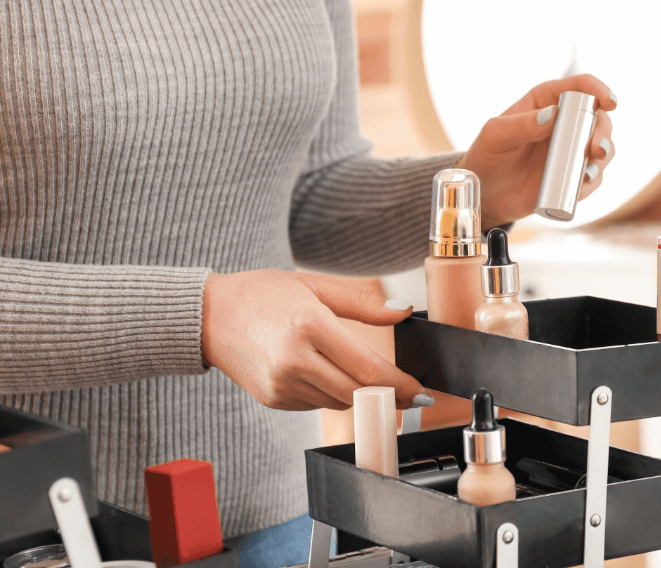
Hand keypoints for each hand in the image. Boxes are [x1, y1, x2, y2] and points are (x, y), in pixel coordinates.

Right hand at [201, 270, 431, 411]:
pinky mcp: (273, 400)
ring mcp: (281, 385)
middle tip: (411, 393)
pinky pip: (317, 404)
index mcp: (309, 325)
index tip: (422, 391)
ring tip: (372, 380)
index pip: (368, 368)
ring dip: (360, 395)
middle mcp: (294, 360)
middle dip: (390, 396)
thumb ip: (363, 303)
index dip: (401, 385)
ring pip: (340, 403)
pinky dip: (331, 394)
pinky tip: (326, 373)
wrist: (208, 316)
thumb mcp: (315, 286)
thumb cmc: (262, 294)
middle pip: (358, 393)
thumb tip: (403, 311)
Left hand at [457, 74, 616, 227]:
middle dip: (603, 132)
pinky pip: (592, 176)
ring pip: (602, 146)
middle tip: (595, 149)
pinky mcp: (572, 174)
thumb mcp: (496, 136)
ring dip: (602, 157)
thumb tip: (553, 114)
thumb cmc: (487, 156)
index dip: (599, 91)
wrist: (485, 193)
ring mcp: (570, 149)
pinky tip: (581, 185)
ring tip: (588, 172)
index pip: (580, 87)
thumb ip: (522, 124)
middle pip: (598, 118)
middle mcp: (563, 123)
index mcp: (546, 101)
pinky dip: (592, 180)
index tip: (610, 103)